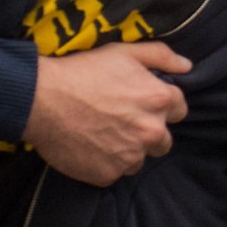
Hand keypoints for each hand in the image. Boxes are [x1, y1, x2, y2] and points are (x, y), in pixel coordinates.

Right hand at [26, 41, 190, 184]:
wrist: (39, 99)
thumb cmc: (82, 72)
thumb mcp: (124, 52)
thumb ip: (161, 56)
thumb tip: (186, 66)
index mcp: (159, 101)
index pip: (178, 110)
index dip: (161, 106)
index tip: (142, 104)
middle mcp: (151, 131)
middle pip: (164, 140)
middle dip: (148, 132)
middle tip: (121, 122)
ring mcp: (130, 156)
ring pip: (139, 159)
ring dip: (128, 150)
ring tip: (103, 135)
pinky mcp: (108, 174)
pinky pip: (115, 172)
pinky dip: (105, 163)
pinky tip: (89, 147)